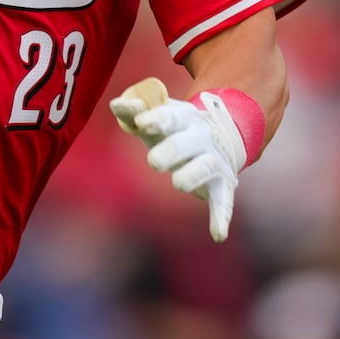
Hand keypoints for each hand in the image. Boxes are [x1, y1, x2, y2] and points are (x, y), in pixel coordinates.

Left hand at [109, 79, 247, 241]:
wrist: (222, 135)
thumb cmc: (175, 129)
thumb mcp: (156, 118)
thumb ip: (134, 113)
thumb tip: (115, 105)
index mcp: (183, 118)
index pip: (169, 116)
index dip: (155, 119)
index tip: (141, 123)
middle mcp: (201, 138)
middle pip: (185, 143)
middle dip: (170, 151)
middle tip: (153, 161)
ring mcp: (213, 161)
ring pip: (204, 168)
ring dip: (191, 176)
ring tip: (177, 184)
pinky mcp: (222, 184)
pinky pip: (224, 201)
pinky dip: (222, 217)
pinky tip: (218, 234)